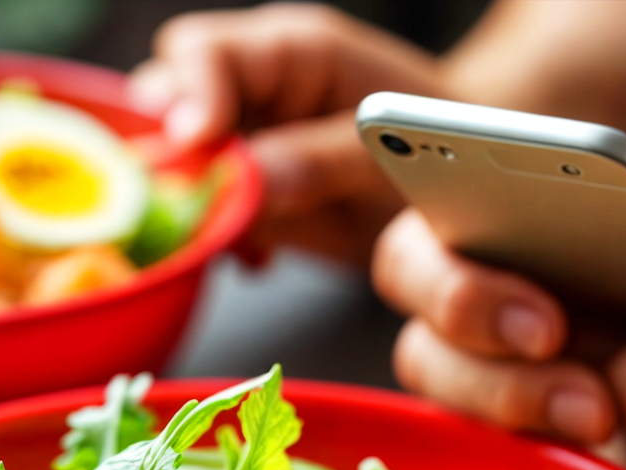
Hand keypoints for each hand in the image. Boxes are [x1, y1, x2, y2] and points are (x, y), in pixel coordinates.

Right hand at [130, 3, 446, 264]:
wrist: (459, 179)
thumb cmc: (436, 147)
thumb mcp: (386, 154)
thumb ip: (319, 159)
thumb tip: (246, 181)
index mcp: (290, 54)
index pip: (204, 54)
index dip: (190, 98)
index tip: (197, 146)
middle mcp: (253, 88)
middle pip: (166, 101)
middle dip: (171, 156)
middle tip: (199, 204)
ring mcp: (244, 138)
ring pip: (174, 161)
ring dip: (190, 205)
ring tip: (239, 238)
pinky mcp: (245, 188)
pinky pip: (200, 209)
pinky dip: (215, 237)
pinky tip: (259, 258)